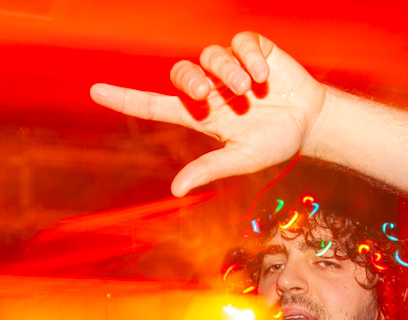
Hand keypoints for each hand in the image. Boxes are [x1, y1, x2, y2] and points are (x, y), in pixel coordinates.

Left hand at [91, 32, 326, 196]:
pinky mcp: (252, 49)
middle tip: (211, 94)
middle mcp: (209, 88)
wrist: (312, 123)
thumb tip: (175, 190)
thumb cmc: (274, 142)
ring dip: (228, 71)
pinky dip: (249, 57)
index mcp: (201, 114)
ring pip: (210, 55)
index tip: (95, 91)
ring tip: (251, 88)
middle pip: (181, 71)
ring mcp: (229, 66)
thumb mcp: (242, 159)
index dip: (125, 98)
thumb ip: (209, 169)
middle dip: (190, 80)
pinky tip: (265, 76)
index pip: (154, 104)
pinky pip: (239, 42)